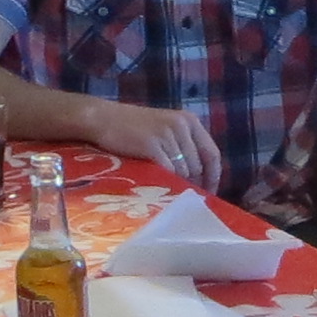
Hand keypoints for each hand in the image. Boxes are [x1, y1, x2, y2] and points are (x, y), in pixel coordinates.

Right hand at [84, 98, 219, 187]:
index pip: (212, 154)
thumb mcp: (165, 129)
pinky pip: (167, 171)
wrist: (103, 118)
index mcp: (189, 121)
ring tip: (168, 193)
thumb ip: (183, 146)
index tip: (209, 194)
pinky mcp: (152, 144)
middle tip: (183, 198)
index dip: (213, 177)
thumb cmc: (133, 128)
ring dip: (176, 184)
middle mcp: (182, 125)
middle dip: (193, 185)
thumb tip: (198, 179)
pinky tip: (157, 187)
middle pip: (198, 166)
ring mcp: (167, 134)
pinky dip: (164, 181)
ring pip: (183, 171)